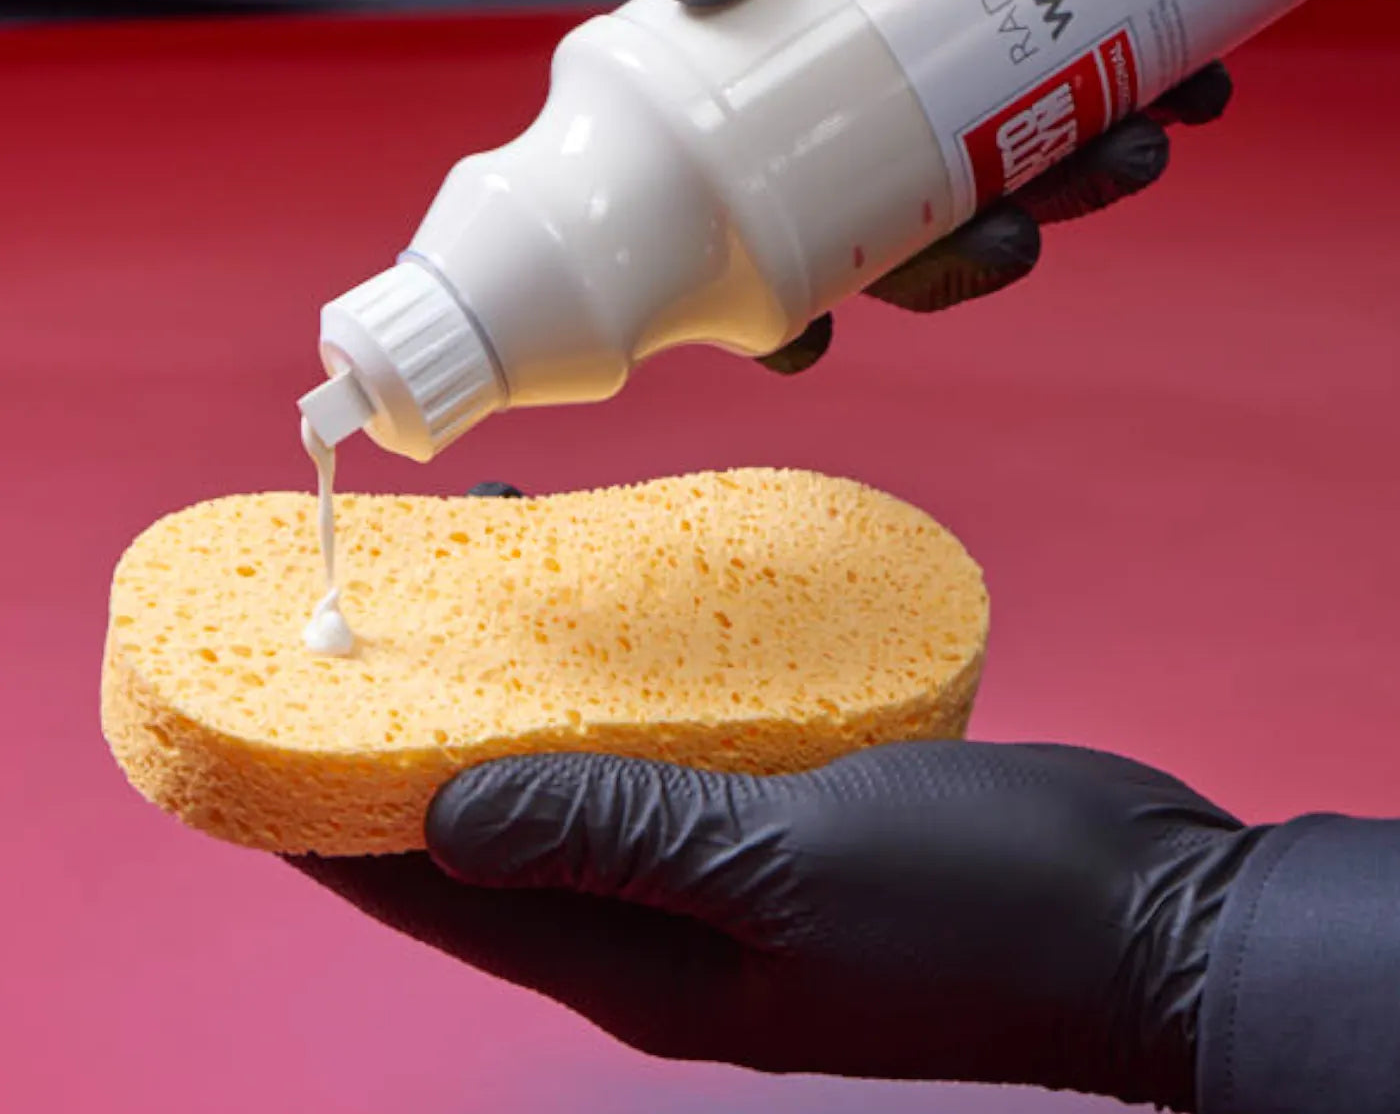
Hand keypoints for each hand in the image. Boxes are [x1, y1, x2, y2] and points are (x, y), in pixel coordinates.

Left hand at [291, 671, 1262, 1109]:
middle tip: (372, 611)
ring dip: (523, 685)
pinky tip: (615, 603)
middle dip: (417, 729)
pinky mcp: (781, 802)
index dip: (330, 815)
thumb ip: (623, 838)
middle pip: (492, 821)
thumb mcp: (790, 870)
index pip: (435, 891)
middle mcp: (662, 918)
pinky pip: (664, 735)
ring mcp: (723, 859)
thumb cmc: (978, 912)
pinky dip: (619, 677)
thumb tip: (449, 816)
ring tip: (485, 569)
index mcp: (640, 962)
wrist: (1146, 915)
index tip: (262, 724)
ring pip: (579, 768)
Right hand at [633, 0, 1232, 372]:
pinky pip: (1073, 85)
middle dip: (953, 243)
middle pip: (876, 189)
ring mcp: (945, 16)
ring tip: (1139, 140)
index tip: (815, 332)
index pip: (736, 159)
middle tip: (1026, 227)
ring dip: (1062, 182)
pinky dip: (1131, 105)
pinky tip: (1183, 84)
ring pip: (985, 152)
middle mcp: (844, 24)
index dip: (770, 265)